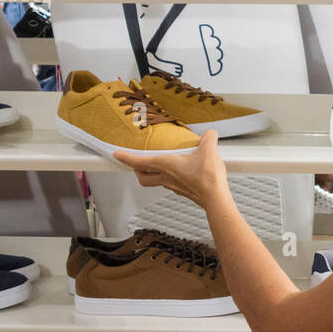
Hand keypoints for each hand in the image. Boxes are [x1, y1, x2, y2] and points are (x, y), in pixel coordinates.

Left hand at [114, 130, 228, 208]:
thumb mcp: (208, 150)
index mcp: (166, 165)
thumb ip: (208, 139)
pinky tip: (179, 173)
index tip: (117, 155)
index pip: (139, 162)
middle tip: (136, 164)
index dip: (126, 158)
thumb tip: (210, 133)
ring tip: (157, 166)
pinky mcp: (183, 191)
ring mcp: (173, 186)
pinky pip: (169, 184)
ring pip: (155, 181)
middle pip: (142, 177)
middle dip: (136, 170)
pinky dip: (168, 178)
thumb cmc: (206, 177)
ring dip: (152, 174)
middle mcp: (165, 177)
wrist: (215, 198)